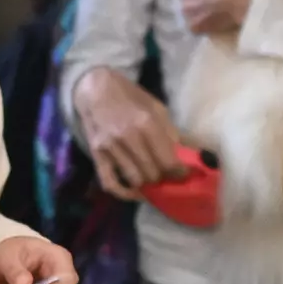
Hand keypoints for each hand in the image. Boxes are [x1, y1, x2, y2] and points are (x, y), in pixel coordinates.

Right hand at [70, 68, 186, 196]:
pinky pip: (109, 183)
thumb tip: (186, 155)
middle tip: (167, 174)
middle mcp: (128, 137)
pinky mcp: (96, 155)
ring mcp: (110, 147)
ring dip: (146, 183)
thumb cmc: (131, 97)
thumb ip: (170, 132)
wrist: (96, 90)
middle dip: (163, 177)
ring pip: (135, 180)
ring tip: (152, 178)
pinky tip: (134, 193)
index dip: (179, 172)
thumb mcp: (156, 107)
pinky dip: (123, 193)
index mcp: (146, 123)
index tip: (183, 173)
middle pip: (152, 173)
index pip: (168, 161)